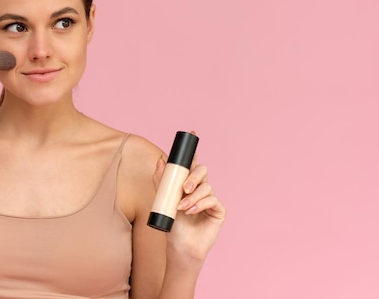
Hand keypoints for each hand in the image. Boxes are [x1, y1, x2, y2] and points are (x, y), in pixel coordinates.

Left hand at [153, 135, 225, 263]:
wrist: (180, 246)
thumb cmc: (173, 225)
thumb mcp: (163, 201)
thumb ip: (161, 181)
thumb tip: (160, 161)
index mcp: (188, 184)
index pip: (191, 164)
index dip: (192, 149)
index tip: (192, 133)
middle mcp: (201, 188)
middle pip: (202, 171)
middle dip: (193, 177)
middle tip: (183, 188)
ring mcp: (211, 198)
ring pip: (206, 186)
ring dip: (193, 197)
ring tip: (182, 208)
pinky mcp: (218, 209)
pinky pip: (212, 199)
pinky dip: (200, 204)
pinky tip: (192, 211)